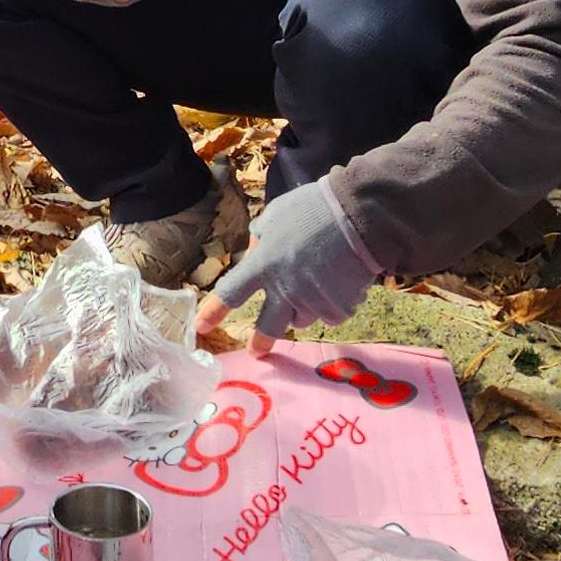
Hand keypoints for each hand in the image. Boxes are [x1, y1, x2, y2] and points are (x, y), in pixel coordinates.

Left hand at [210, 177, 377, 347]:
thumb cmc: (314, 209)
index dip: (214, 312)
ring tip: (317, 283)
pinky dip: (331, 303)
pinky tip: (340, 281)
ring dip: (302, 309)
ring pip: (301, 320)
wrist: (359, 216)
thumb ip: (261, 237)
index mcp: (264, 265)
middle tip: (257, 351)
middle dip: (260, 343)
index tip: (202, 327)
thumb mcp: (276, 215)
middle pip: (267, 328)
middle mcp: (285, 290)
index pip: (231, 293)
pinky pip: (329, 315)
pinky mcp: (338, 309)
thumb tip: (255, 251)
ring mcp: (312, 302)